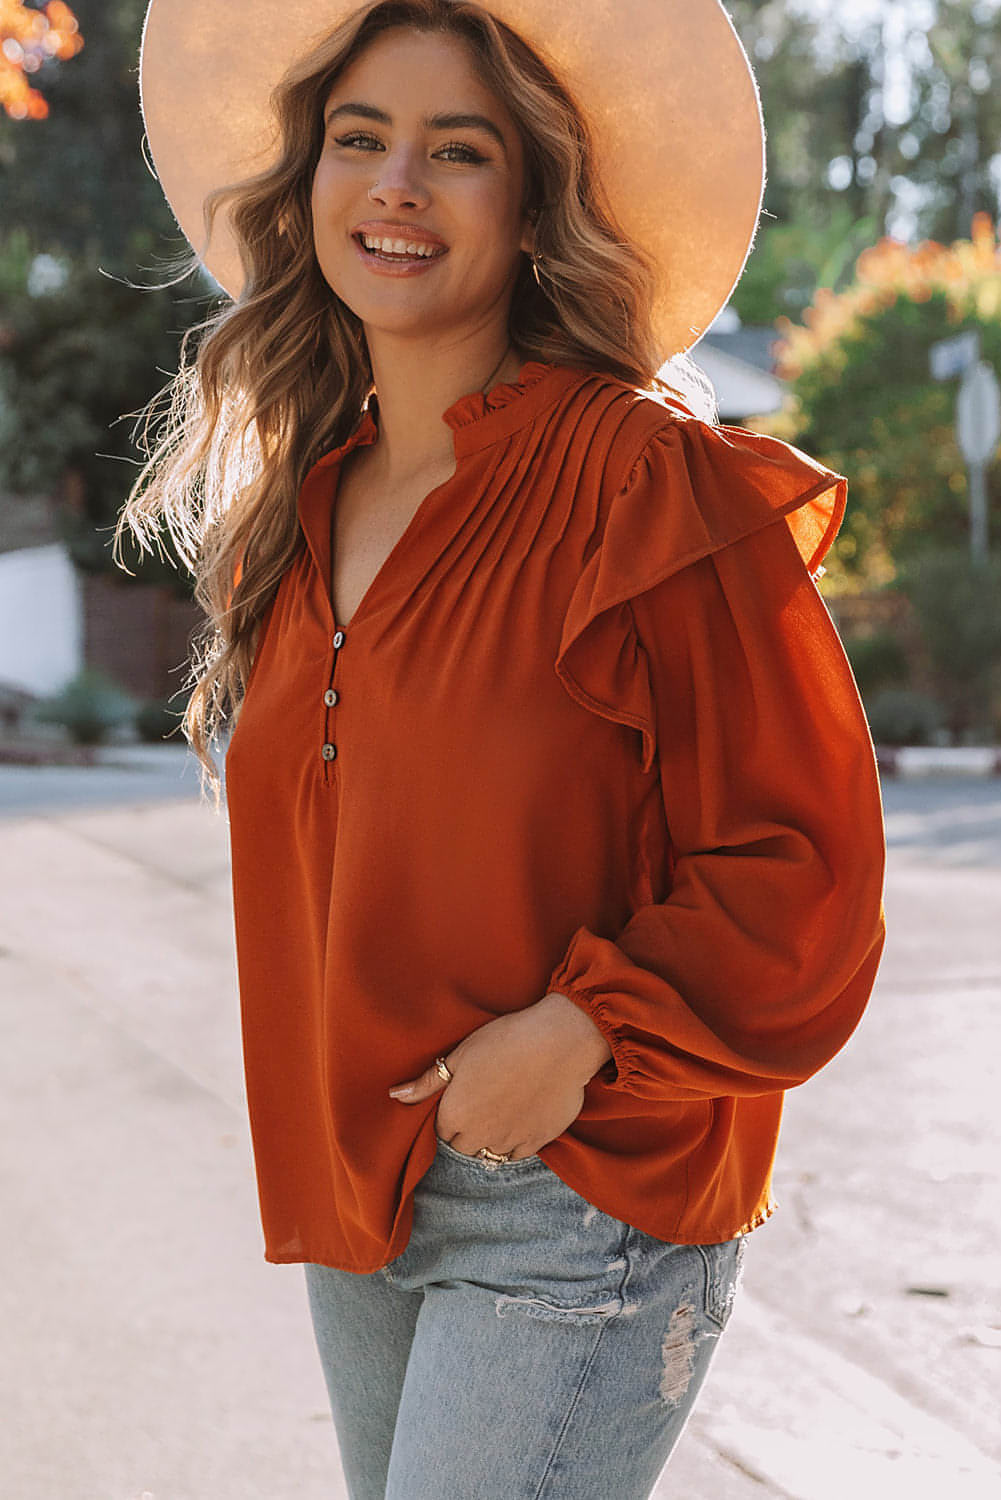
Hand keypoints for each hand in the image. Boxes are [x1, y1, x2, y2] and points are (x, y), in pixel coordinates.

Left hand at [387, 992, 612, 1159]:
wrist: (559, 1042)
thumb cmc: (505, 1040)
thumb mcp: (460, 1054)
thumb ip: (427, 1082)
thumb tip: (395, 1095)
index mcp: (455, 1114)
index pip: (440, 1131)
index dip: (449, 1115)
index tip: (461, 1099)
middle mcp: (479, 1136)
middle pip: (463, 1148)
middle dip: (466, 1132)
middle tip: (481, 1105)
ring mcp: (509, 1142)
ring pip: (490, 1156)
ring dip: (489, 1141)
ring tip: (500, 1112)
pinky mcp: (538, 1141)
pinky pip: (517, 1155)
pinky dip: (514, 1143)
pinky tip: (520, 1117)